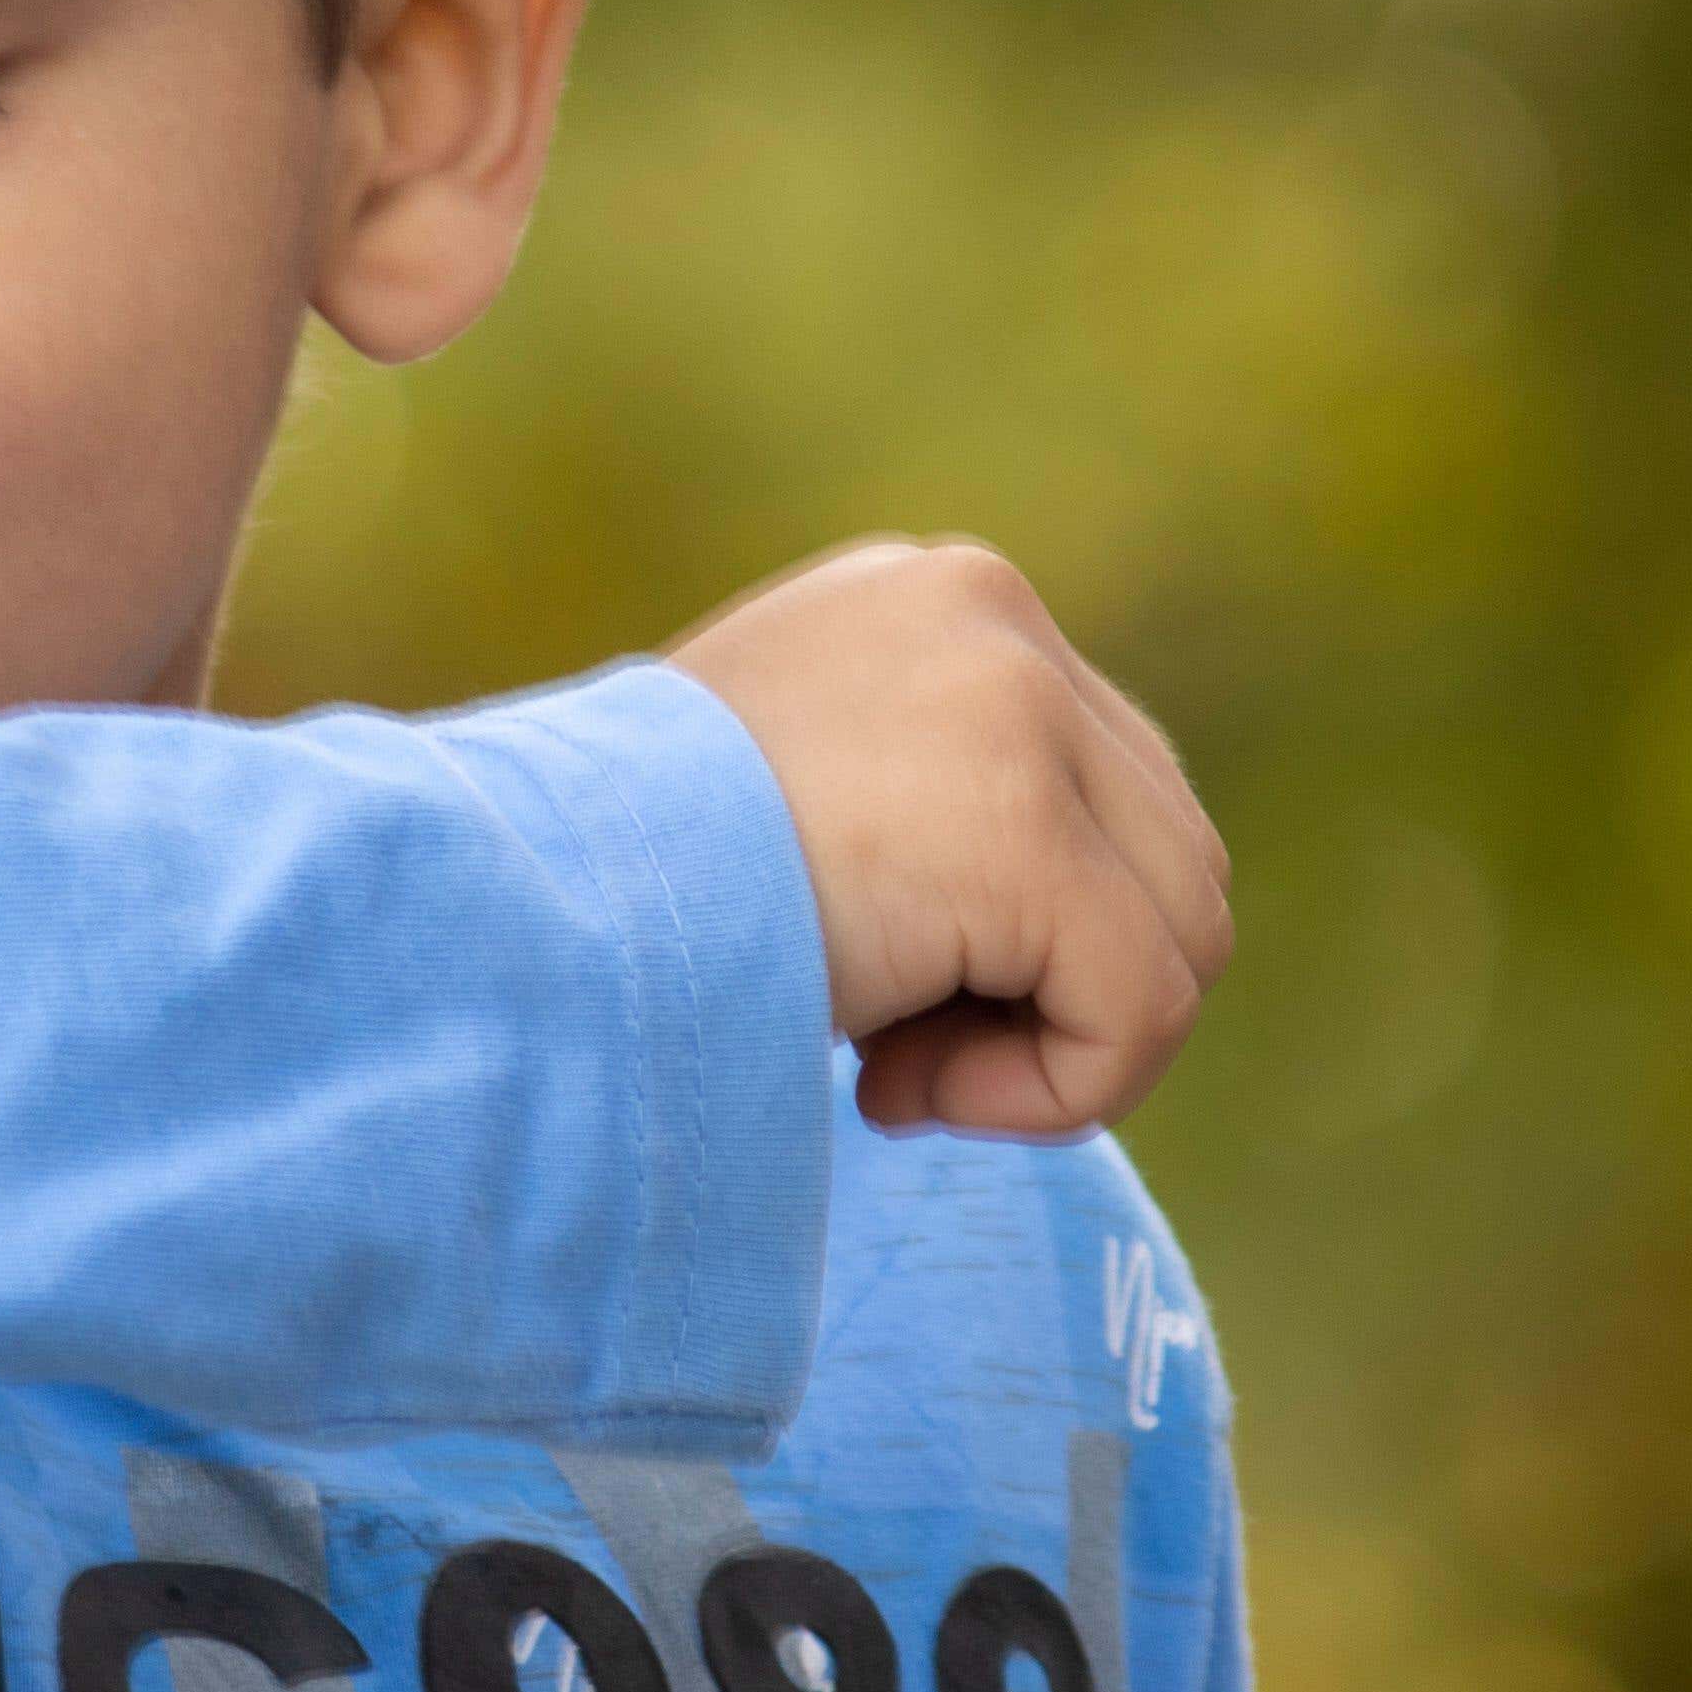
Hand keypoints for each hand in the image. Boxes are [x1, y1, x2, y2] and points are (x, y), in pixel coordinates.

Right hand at [667, 539, 1232, 1141]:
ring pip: (1183, 939)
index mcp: (941, 596)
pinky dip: (1057, 1096)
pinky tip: (900, 1094)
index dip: (1040, 933)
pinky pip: (1144, 1010)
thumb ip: (931, 803)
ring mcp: (1018, 710)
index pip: (1111, 783)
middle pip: (1175, 857)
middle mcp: (993, 615)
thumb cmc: (616, 887)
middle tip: (897, 1058)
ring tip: (895, 1075)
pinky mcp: (1023, 835)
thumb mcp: (786, 790)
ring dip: (1057, 1050)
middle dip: (1063, 991)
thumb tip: (1069, 935)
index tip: (887, 995)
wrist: (508, 907)